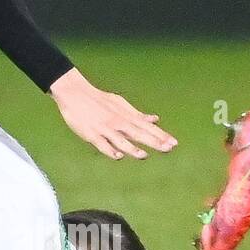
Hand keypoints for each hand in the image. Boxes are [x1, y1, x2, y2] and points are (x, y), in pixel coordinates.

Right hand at [48, 67, 176, 160]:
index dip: (161, 135)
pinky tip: (117, 156)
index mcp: (125, 116)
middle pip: (138, 133)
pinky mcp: (91, 133)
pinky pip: (101, 144)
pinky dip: (109, 150)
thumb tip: (155, 119)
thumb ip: (138, 115)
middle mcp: (117, 122)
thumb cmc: (99, 99)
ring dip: (132, 148)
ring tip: (144, 155)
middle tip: (168, 149)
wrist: (75, 93)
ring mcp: (104, 128)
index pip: (146, 127)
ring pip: (120, 140)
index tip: (174, 143)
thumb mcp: (121, 104)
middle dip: (153, 141)